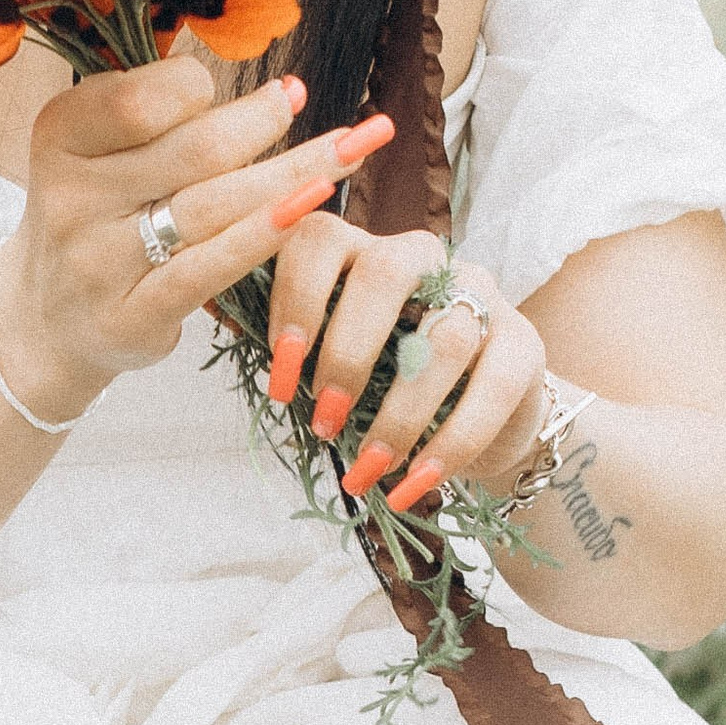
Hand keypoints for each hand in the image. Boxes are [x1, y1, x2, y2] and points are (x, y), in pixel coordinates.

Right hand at [0, 58, 392, 415]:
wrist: (47, 319)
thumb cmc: (96, 213)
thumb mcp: (97, 148)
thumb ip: (158, 110)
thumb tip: (272, 86)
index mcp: (60, 136)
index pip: (144, 98)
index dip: (201, 88)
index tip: (241, 89)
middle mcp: (71, 196)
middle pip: (194, 149)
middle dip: (262, 123)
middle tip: (299, 101)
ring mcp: (99, 261)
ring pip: (216, 204)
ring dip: (295, 170)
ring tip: (351, 145)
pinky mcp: (132, 314)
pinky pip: (213, 266)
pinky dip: (268, 232)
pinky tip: (314, 204)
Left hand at [262, 220, 548, 514]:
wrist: (472, 425)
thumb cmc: (379, 387)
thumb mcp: (326, 362)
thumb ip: (278, 332)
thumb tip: (199, 298)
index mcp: (361, 251)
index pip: (321, 240)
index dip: (294, 302)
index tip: (280, 379)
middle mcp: (424, 259)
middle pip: (385, 271)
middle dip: (346, 351)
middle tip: (322, 420)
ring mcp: (481, 295)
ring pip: (443, 337)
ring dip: (397, 413)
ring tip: (364, 470)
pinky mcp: (525, 343)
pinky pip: (492, 388)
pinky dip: (449, 445)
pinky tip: (413, 484)